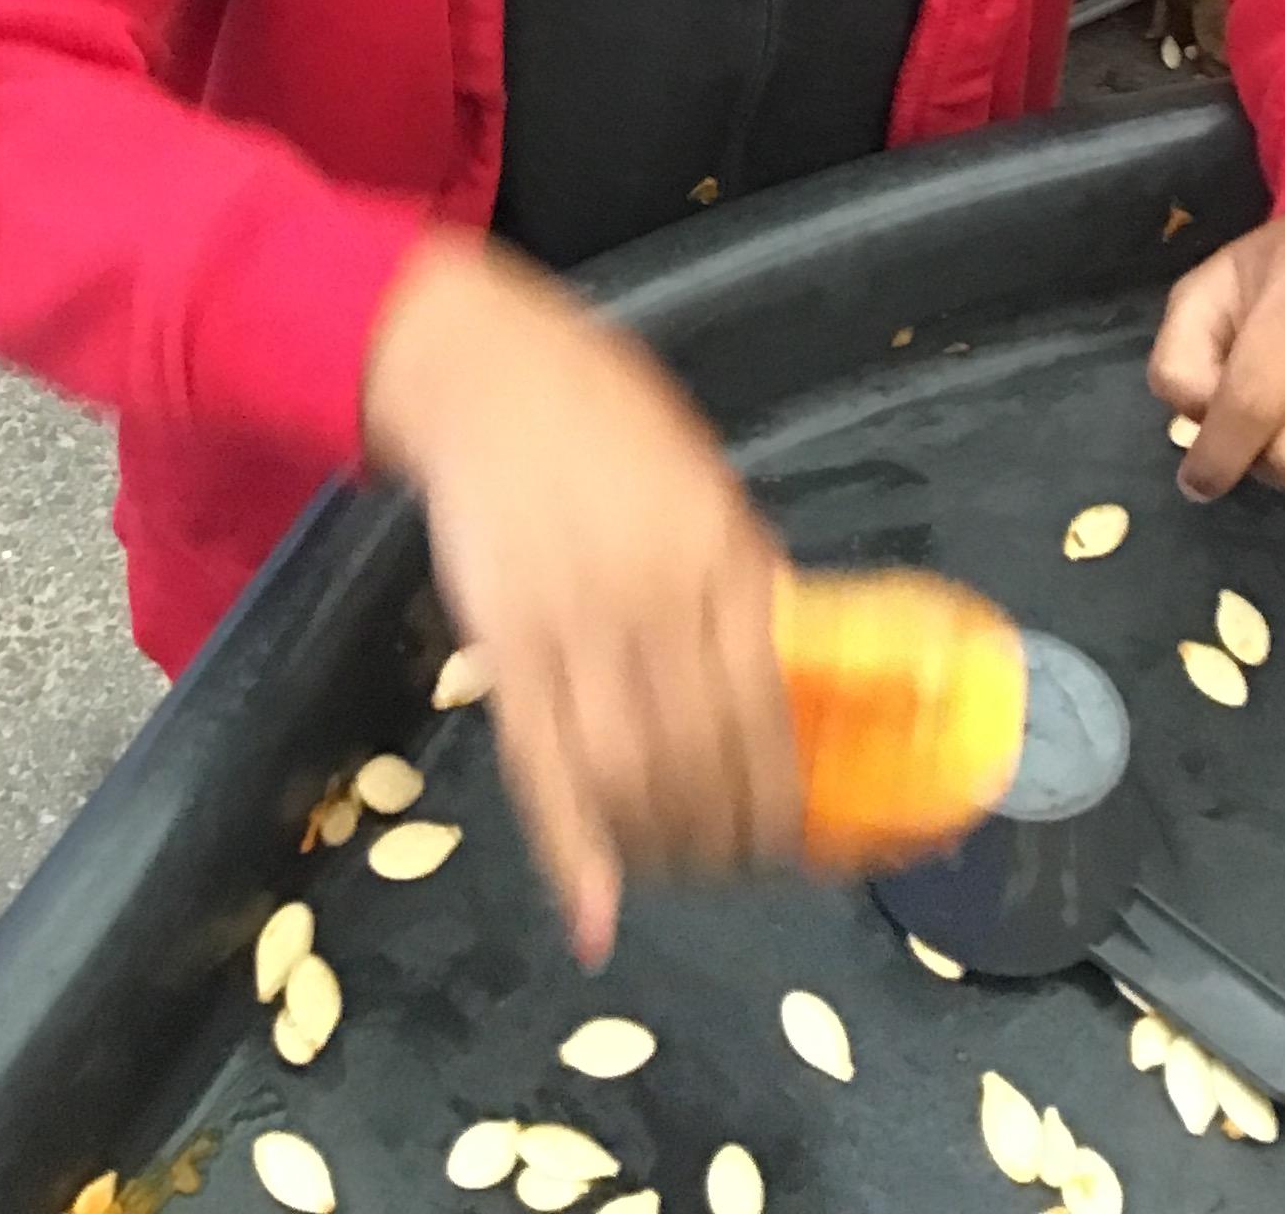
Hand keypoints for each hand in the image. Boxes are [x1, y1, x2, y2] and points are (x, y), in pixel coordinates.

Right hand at [363, 233, 800, 964]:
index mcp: (720, 551)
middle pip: (703, 757)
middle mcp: (656, 597)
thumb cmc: (602, 410)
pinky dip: (571, 852)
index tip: (799, 835)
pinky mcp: (503, 642)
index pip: (767, 708)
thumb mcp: (703, 473)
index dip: (784, 792)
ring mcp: (575, 623)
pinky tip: (595, 915)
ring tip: (676, 870)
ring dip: (660, 847)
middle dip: (726, 834)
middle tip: (736, 863)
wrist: (486, 370)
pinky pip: (540, 766)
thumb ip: (740, 568)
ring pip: (629, 777)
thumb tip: (788, 657)